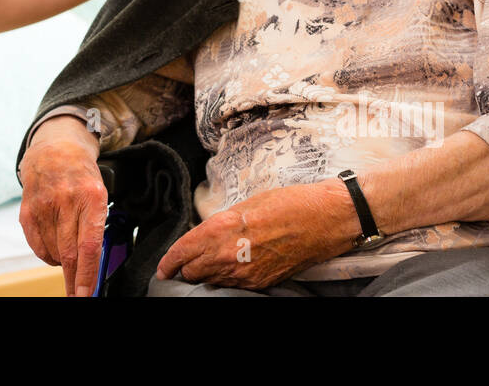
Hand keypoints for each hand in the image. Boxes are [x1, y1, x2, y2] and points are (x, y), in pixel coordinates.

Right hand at [18, 116, 107, 296]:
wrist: (55, 150)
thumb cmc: (82, 176)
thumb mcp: (100, 194)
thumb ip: (97, 226)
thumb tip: (94, 264)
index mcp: (91, 197)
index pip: (88, 246)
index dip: (87, 276)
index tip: (85, 296)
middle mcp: (67, 201)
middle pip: (70, 255)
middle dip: (75, 281)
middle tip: (78, 295)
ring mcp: (44, 206)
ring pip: (54, 253)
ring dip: (63, 261)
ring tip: (69, 250)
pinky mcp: (28, 212)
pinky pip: (38, 247)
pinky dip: (48, 255)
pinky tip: (55, 246)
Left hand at [155, 183, 352, 289]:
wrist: (325, 220)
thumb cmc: (289, 203)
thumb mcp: (246, 204)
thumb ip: (221, 222)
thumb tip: (207, 233)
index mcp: (221, 228)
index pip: (182, 252)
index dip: (168, 261)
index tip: (163, 266)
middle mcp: (228, 254)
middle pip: (191, 272)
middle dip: (185, 268)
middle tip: (182, 263)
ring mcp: (245, 273)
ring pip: (210, 281)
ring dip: (204, 274)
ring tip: (205, 265)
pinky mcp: (260, 282)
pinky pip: (232, 285)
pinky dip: (225, 279)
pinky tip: (228, 269)